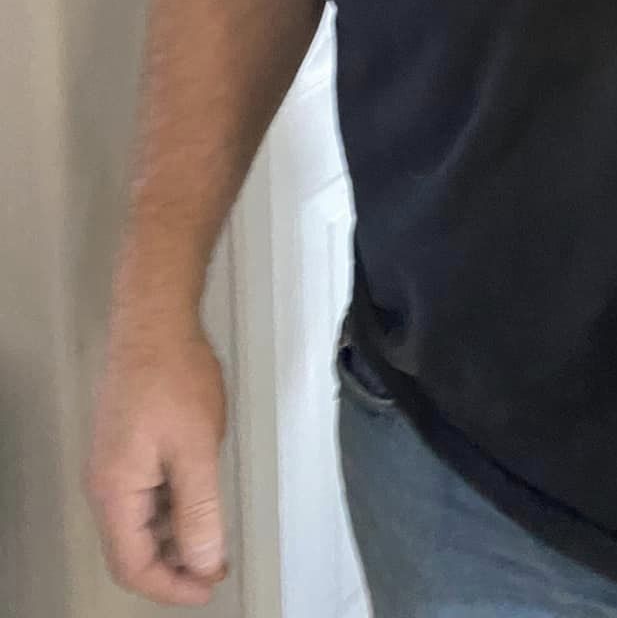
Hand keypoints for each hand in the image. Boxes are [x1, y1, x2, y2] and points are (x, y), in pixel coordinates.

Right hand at [86, 324, 229, 606]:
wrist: (155, 322)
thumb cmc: (174, 378)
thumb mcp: (196, 448)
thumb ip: (199, 510)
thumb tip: (203, 562)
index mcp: (115, 493)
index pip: (133, 565)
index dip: (171, 587)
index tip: (207, 588)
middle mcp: (105, 485)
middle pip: (132, 550)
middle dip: (174, 567)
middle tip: (215, 568)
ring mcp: (113, 466)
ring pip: (139, 524)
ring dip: (173, 539)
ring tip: (212, 541)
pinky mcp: (126, 447)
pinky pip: (143, 497)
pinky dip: (170, 511)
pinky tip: (198, 504)